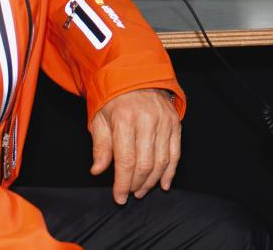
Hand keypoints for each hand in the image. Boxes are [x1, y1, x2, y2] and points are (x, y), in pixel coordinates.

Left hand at [88, 89, 180, 203]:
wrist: (135, 74)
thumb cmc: (114, 99)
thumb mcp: (99, 119)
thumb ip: (100, 146)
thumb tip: (97, 170)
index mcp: (125, 119)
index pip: (126, 161)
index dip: (123, 184)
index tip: (119, 197)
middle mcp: (147, 120)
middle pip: (145, 164)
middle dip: (137, 184)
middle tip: (130, 194)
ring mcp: (164, 121)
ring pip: (162, 161)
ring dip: (152, 181)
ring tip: (142, 190)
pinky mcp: (175, 122)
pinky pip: (175, 152)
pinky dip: (170, 171)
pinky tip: (163, 183)